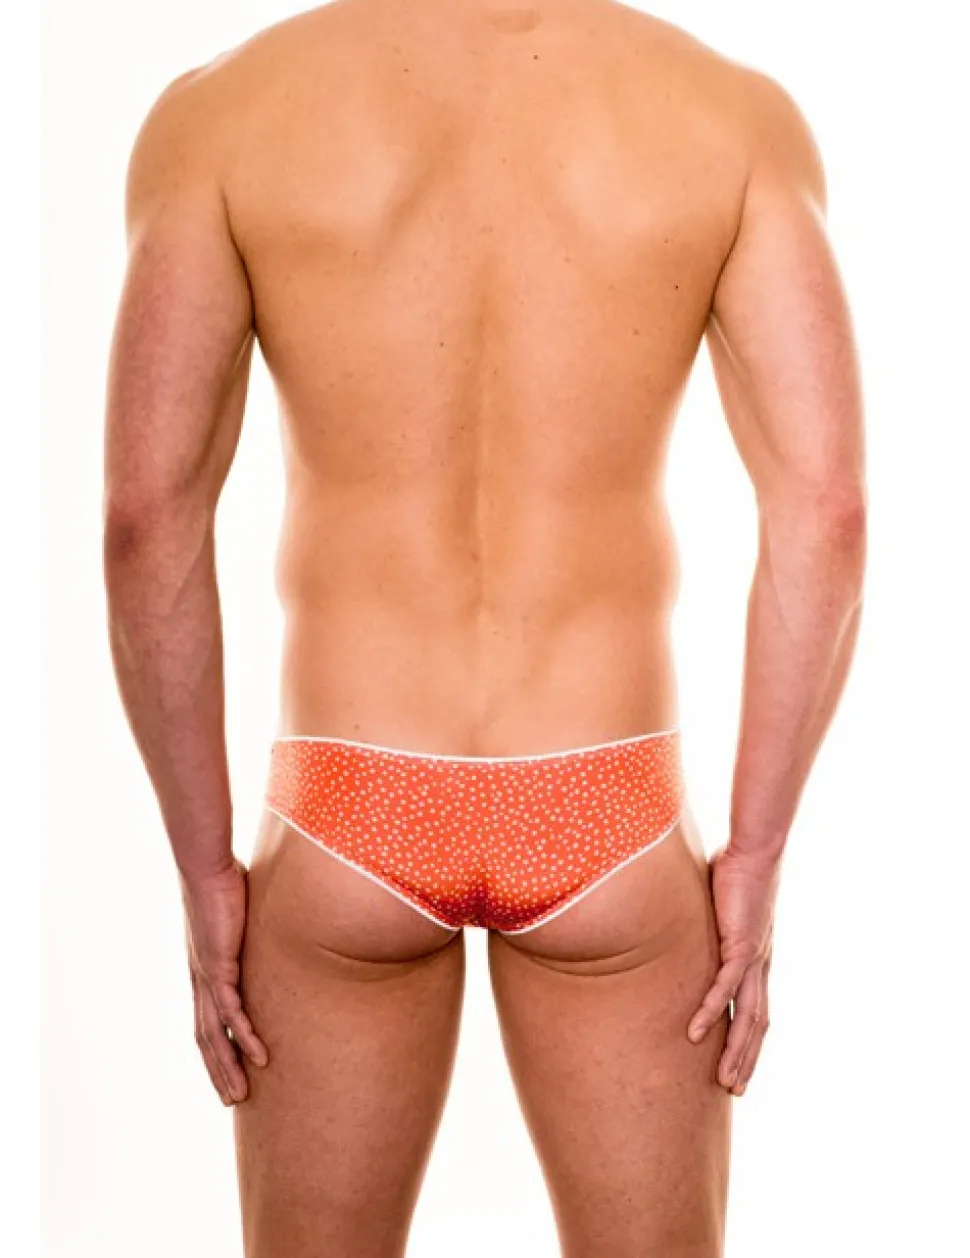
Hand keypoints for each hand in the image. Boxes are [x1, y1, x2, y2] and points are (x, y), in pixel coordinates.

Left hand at [181, 857, 267, 1104]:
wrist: (204, 865)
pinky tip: (258, 1055)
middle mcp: (201, 980)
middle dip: (219, 1071)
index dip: (216, 1049)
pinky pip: (232, 1011)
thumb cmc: (225, 880)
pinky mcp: (218, 965)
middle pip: (206, 1038)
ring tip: (242, 1094)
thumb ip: (256, 928)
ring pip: (214, 1034)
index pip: (207, 1020)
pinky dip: (244, 1036)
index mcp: (204, 969)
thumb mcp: (245, 913)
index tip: (230, 1072)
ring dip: (228, 1066)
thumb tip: (281, 922)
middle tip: (234, 1100)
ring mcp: (207, 975)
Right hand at [688, 844, 778, 1095]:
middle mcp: (760, 966)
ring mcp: (753, 958)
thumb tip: (681, 924)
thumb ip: (705, 925)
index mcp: (757, 959)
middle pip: (758, 1025)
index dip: (750, 1042)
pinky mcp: (741, 944)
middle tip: (734, 1090)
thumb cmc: (736, 870)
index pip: (757, 1011)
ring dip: (736, 1051)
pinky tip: (695, 1032)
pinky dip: (711, 1012)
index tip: (739, 1067)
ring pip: (748, 1017)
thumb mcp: (717, 908)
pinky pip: (725, 987)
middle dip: (747, 1059)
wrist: (756, 850)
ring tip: (724, 1081)